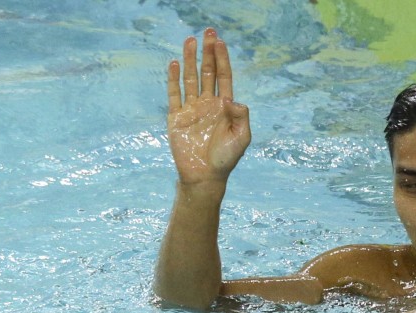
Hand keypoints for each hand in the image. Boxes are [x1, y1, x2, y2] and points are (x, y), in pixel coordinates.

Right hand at [167, 28, 250, 185]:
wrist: (204, 176)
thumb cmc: (226, 159)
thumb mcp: (241, 138)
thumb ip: (241, 118)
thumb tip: (233, 99)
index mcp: (225, 107)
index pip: (224, 77)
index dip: (222, 60)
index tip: (220, 42)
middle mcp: (208, 104)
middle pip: (207, 72)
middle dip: (208, 53)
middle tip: (208, 33)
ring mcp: (192, 109)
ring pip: (190, 79)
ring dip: (190, 60)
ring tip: (190, 41)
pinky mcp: (177, 117)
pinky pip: (174, 94)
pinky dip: (173, 79)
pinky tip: (174, 64)